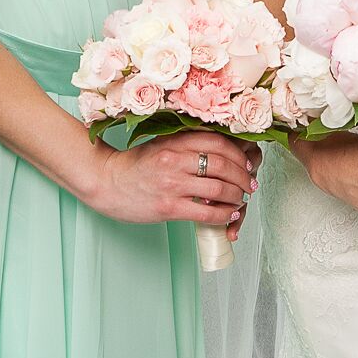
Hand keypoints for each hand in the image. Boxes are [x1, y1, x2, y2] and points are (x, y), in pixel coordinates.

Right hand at [78, 130, 256, 228]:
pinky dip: (223, 215)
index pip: (219, 143)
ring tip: (241, 200)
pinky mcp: (168, 207)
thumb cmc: (135, 165)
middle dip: (243, 177)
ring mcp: (172, 184)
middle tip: (250, 184)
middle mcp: (175, 160)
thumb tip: (221, 153)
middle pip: (223, 165)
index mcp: (176, 142)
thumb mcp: (162, 145)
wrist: (107, 182)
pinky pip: (205, 212)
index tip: (248, 163)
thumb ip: (187, 144)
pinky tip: (230, 215)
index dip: (239, 154)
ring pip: (218, 189)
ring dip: (236, 196)